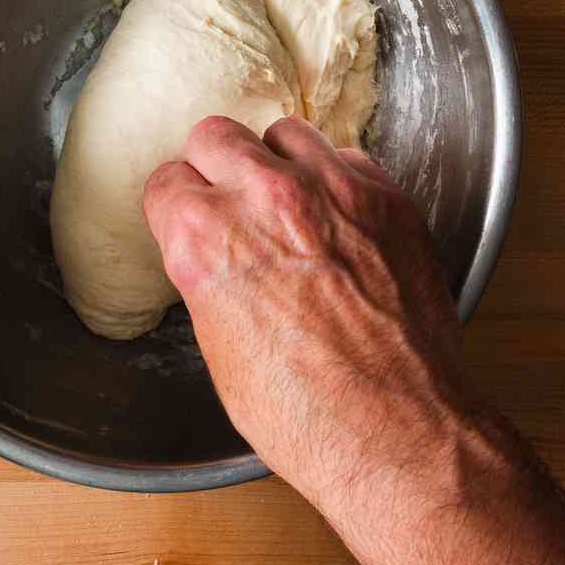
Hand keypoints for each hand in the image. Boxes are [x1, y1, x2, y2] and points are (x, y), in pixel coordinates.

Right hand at [143, 114, 564, 564]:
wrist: (397, 432)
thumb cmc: (307, 416)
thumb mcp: (220, 353)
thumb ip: (209, 282)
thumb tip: (215, 259)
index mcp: (206, 240)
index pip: (167, 181)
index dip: (175, 205)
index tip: (185, 216)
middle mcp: (265, 198)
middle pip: (217, 136)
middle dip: (216, 167)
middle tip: (229, 199)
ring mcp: (333, 191)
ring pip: (285, 132)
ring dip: (278, 161)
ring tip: (287, 202)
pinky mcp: (386, 198)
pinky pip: (346, 158)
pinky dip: (335, 180)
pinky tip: (336, 220)